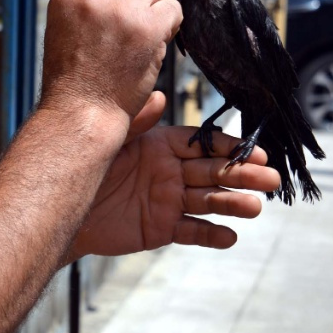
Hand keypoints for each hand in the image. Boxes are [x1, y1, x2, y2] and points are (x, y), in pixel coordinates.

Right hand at [40, 0, 181, 124]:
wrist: (81, 113)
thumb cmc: (75, 79)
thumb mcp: (68, 27)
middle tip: (136, 12)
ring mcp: (119, 8)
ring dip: (158, 5)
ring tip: (141, 36)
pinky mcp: (145, 26)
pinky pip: (173, 7)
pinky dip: (171, 25)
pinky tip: (154, 45)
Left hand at [66, 115, 281, 261]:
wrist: (61, 205)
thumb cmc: (84, 166)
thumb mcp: (111, 140)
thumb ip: (137, 122)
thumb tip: (158, 96)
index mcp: (162, 146)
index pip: (203, 145)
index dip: (228, 149)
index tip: (255, 152)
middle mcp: (170, 172)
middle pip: (213, 173)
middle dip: (242, 175)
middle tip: (271, 180)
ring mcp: (168, 201)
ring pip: (207, 201)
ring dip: (233, 204)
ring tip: (256, 208)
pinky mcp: (161, 228)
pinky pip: (190, 230)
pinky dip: (211, 234)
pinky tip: (230, 236)